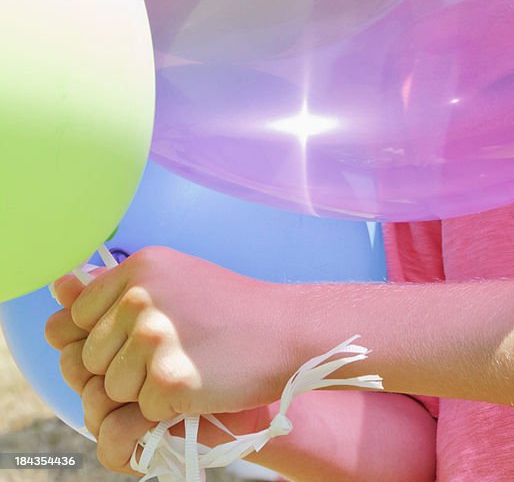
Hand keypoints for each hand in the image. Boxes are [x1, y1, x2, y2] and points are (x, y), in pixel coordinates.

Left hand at [47, 247, 300, 423]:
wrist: (287, 329)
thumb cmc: (230, 307)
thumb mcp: (174, 278)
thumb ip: (115, 286)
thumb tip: (59, 286)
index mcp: (139, 267)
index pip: (76, 318)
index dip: (107, 336)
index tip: (149, 331)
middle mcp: (141, 297)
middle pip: (88, 359)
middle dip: (124, 366)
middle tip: (177, 349)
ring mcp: (155, 338)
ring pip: (112, 390)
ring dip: (144, 390)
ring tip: (190, 364)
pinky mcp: (171, 380)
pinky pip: (142, 412)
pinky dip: (168, 408)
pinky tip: (201, 382)